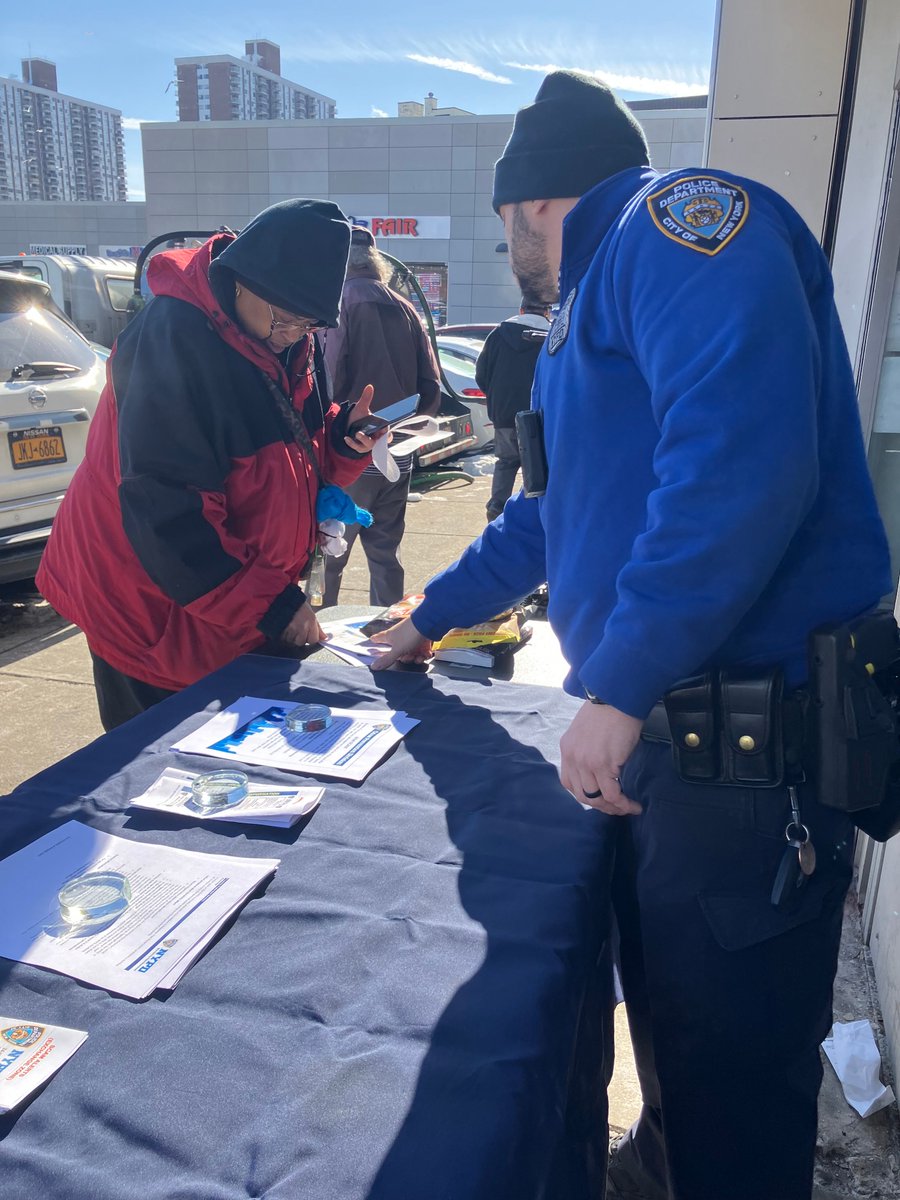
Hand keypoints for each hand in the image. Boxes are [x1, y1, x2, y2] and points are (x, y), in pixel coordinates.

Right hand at [280, 600, 325, 647]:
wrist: (284, 599)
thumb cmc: (298, 606)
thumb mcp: (311, 615)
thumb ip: (318, 628)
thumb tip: (324, 638)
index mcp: (311, 622)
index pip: (313, 640)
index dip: (311, 638)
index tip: (308, 634)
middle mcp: (301, 626)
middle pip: (302, 642)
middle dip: (300, 638)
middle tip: (298, 628)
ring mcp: (291, 629)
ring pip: (292, 641)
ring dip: (291, 637)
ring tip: (291, 626)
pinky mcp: (281, 630)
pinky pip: (283, 638)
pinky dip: (284, 635)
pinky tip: (285, 627)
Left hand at [344, 384, 387, 452]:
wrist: (345, 427)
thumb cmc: (356, 419)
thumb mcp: (361, 408)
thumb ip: (366, 398)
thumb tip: (369, 386)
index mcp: (378, 428)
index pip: (386, 431)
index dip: (386, 431)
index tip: (384, 429)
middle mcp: (375, 437)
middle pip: (383, 440)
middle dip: (381, 438)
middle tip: (379, 434)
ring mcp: (367, 443)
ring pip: (370, 444)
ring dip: (364, 439)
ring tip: (357, 433)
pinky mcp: (359, 448)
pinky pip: (358, 448)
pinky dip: (352, 443)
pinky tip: (346, 438)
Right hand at [370, 616, 432, 668]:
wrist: (428, 625)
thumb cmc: (409, 635)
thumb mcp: (397, 650)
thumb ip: (386, 659)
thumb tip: (373, 667)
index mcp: (390, 637)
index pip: (379, 638)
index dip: (376, 640)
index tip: (372, 639)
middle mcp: (400, 637)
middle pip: (398, 652)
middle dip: (404, 658)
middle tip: (407, 657)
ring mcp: (411, 639)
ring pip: (410, 653)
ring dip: (416, 657)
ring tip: (419, 656)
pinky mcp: (422, 640)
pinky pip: (421, 651)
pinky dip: (424, 654)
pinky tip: (426, 654)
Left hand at [559, 701, 642, 815]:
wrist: (618, 697)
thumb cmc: (610, 710)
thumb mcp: (589, 731)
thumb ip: (589, 750)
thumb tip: (603, 770)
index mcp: (567, 748)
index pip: (569, 783)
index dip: (586, 794)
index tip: (601, 797)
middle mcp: (573, 758)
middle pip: (582, 795)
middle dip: (601, 805)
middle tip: (616, 807)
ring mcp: (586, 762)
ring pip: (596, 798)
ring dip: (613, 807)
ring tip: (627, 807)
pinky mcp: (603, 764)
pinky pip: (612, 794)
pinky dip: (623, 803)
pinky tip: (632, 804)